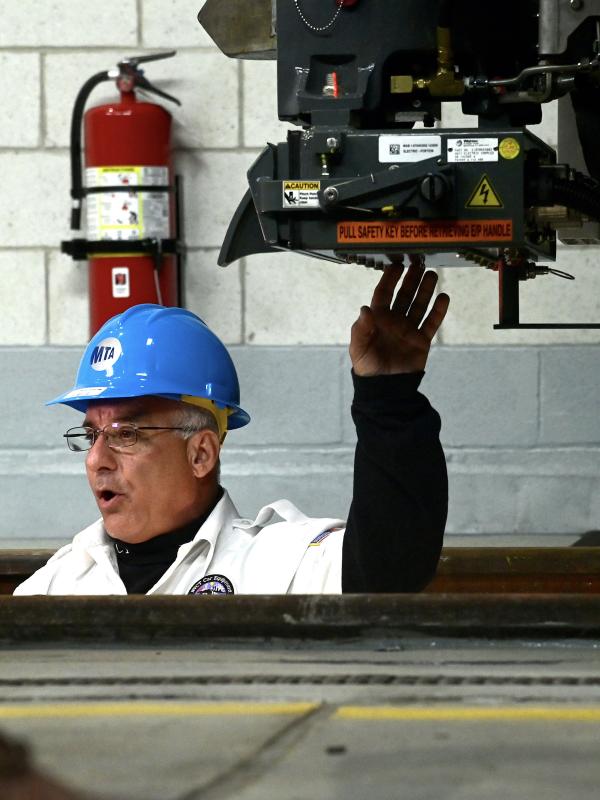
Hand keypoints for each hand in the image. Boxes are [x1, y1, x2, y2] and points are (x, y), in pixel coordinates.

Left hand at [349, 259, 449, 375]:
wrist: (385, 389)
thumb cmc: (367, 367)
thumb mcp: (359, 348)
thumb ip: (361, 328)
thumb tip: (365, 308)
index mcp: (377, 319)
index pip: (383, 293)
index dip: (389, 279)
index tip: (396, 265)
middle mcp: (394, 321)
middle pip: (404, 295)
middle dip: (411, 280)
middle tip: (418, 263)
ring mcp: (408, 329)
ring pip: (419, 305)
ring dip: (425, 290)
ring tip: (433, 274)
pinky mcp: (421, 341)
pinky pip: (431, 323)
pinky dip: (438, 311)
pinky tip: (444, 297)